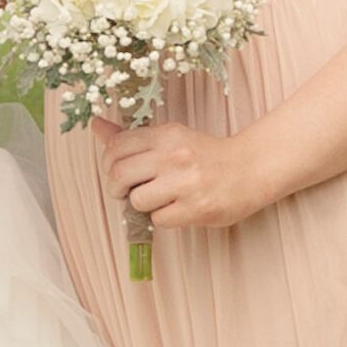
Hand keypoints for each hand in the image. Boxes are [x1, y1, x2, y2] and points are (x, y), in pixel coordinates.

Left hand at [94, 119, 275, 235]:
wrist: (250, 169)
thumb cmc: (205, 155)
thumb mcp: (170, 137)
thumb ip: (132, 137)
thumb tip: (96, 125)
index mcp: (166, 135)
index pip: (116, 148)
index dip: (108, 164)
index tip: (118, 172)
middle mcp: (174, 156)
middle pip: (119, 175)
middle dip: (117, 188)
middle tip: (127, 191)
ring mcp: (186, 183)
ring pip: (137, 200)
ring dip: (142, 205)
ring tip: (158, 199)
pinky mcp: (196, 208)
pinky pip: (158, 220)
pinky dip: (162, 218)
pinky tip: (176, 209)